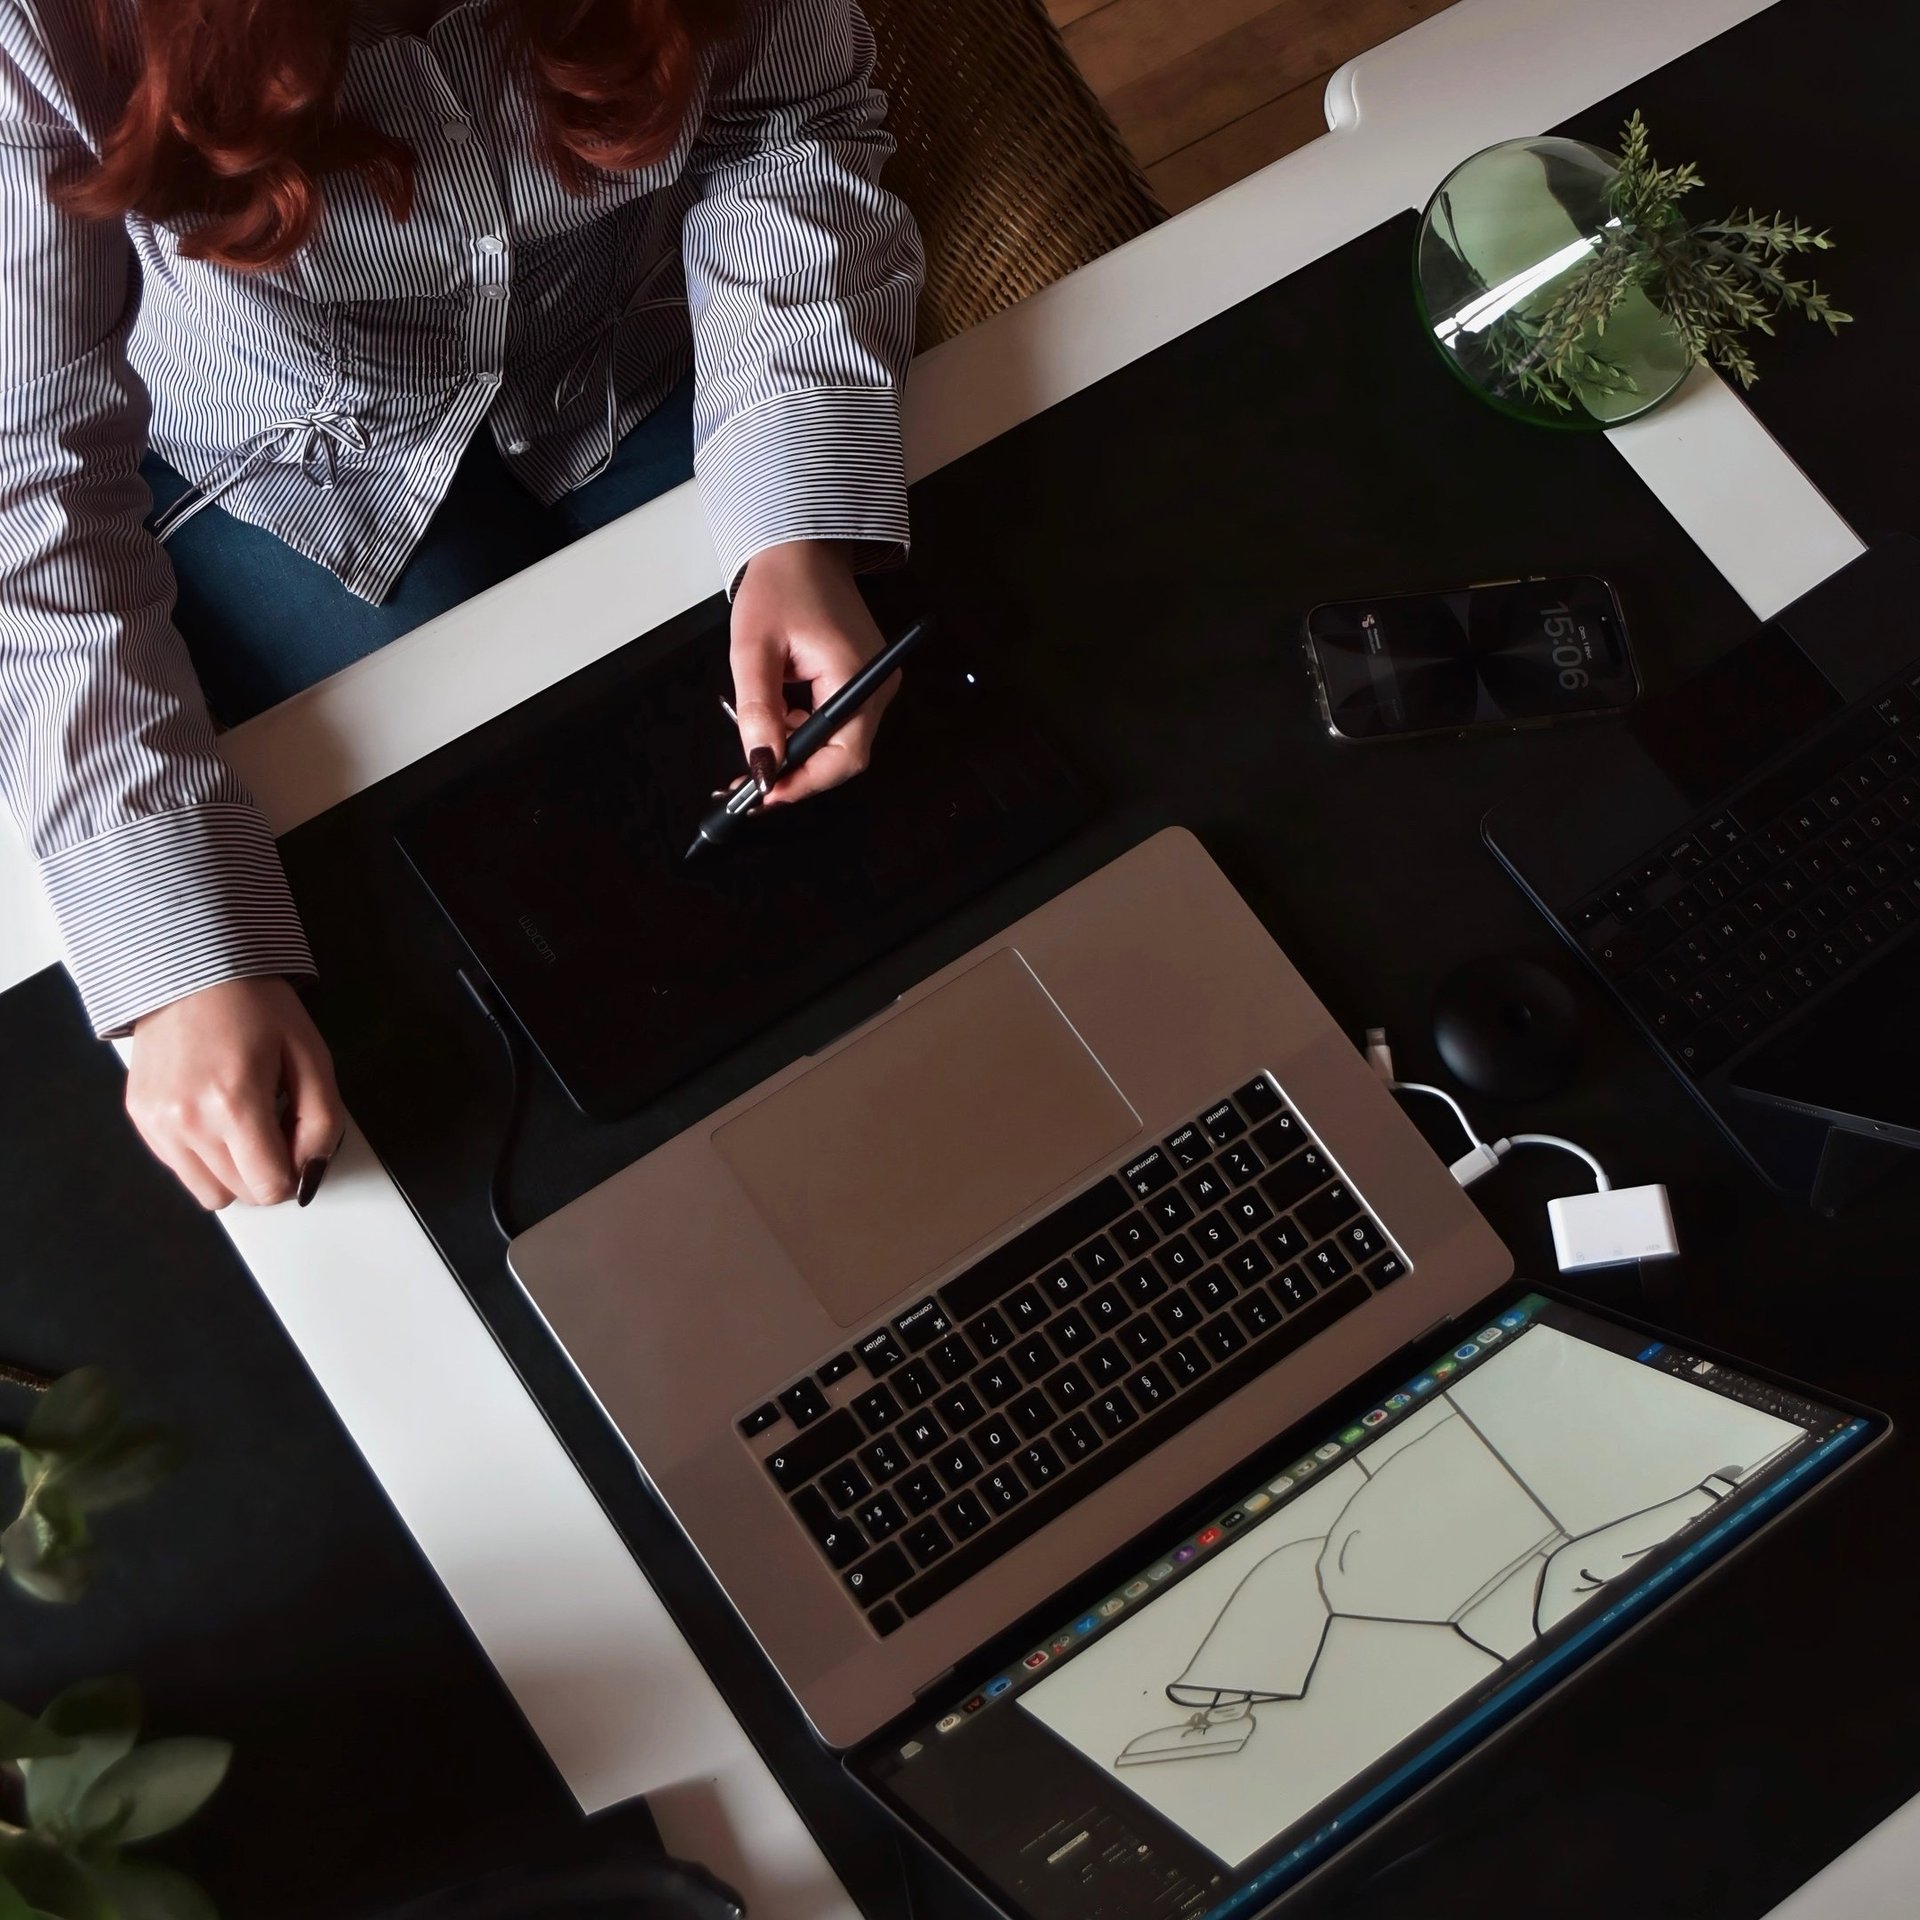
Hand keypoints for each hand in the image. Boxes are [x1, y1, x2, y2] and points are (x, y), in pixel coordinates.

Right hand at [125, 977, 345, 1209]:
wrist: (194, 971)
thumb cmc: (256, 1006)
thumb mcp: (311, 1057)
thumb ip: (322, 1122)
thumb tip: (312, 1172)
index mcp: (234, 1104)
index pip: (270, 1186)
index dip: (296, 1173)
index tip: (299, 1145)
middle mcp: (188, 1121)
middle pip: (241, 1193)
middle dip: (268, 1170)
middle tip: (276, 1124)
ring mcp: (157, 1123)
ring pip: (208, 1192)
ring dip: (235, 1171)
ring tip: (246, 1124)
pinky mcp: (140, 1117)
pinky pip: (180, 1168)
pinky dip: (205, 1157)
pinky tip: (217, 1116)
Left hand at [729, 540, 894, 803]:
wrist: (802, 548)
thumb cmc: (779, 586)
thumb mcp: (754, 649)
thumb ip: (759, 712)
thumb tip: (762, 768)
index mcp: (856, 675)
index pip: (843, 755)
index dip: (804, 782)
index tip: (762, 795)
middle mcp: (876, 685)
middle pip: (843, 757)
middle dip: (796, 775)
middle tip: (749, 786)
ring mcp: (872, 684)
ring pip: (837, 744)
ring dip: (796, 755)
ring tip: (755, 753)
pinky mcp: (861, 681)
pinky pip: (836, 724)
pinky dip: (804, 734)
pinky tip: (776, 727)